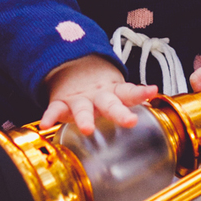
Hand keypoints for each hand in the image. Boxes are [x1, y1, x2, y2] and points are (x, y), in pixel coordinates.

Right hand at [40, 55, 155, 136]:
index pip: (129, 92)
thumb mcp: (116, 92)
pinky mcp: (61, 103)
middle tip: (130, 121)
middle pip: (110, 103)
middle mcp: (98, 96)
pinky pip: (54, 110)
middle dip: (119, 112)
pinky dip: (50, 117)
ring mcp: (79, 99)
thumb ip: (131, 99)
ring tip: (87, 129)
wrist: (73, 72)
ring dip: (85, 118)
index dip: (141, 92)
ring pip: (82, 108)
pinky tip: (45, 125)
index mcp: (113, 93)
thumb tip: (154, 104)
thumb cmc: (101, 91)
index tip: (153, 90)